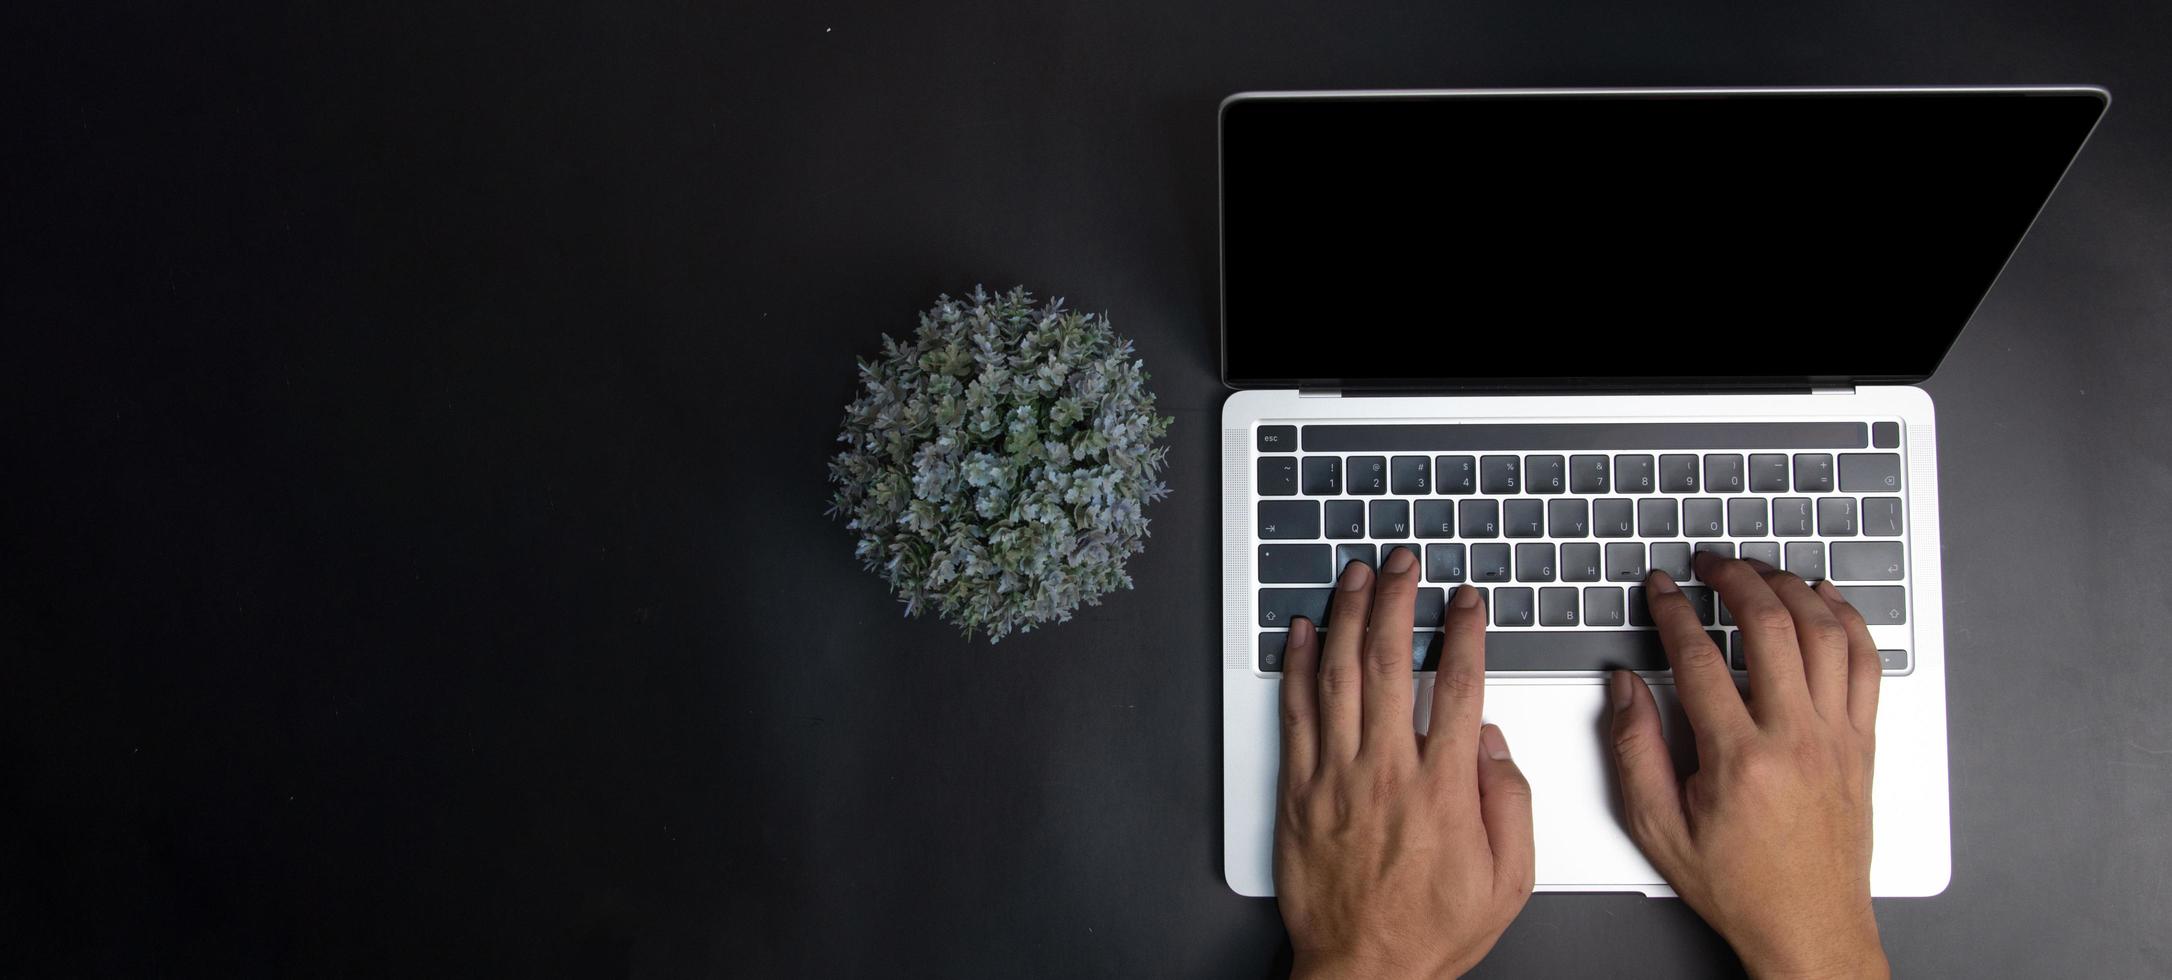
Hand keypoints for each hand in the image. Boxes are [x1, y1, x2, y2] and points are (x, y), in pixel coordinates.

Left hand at [1275, 549, 1533, 979]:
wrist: (1363, 971)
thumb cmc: (1429, 931)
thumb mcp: (1508, 880)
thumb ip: (1511, 804)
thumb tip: (1495, 745)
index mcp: (1443, 791)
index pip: (1458, 688)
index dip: (1465, 633)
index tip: (1467, 601)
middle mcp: (1386, 774)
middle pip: (1390, 663)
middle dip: (1398, 601)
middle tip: (1403, 564)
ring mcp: (1335, 778)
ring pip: (1338, 676)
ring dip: (1347, 616)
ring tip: (1356, 576)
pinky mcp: (1298, 791)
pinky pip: (1295, 713)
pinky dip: (1297, 666)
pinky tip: (1303, 631)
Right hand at [1610, 553, 1887, 978]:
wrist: (1809, 926)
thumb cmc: (1739, 884)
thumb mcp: (1659, 826)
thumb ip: (1634, 749)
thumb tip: (1626, 687)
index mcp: (1740, 759)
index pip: (1700, 657)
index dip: (1673, 610)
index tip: (1661, 588)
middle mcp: (1796, 738)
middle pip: (1770, 626)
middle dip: (1735, 578)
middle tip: (1710, 563)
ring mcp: (1838, 737)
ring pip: (1824, 633)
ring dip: (1789, 588)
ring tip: (1759, 571)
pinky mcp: (1862, 743)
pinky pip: (1865, 664)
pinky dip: (1848, 620)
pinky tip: (1825, 600)